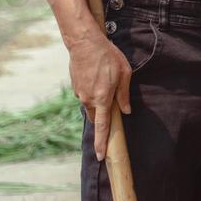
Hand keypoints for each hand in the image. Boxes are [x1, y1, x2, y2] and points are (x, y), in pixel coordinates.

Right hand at [67, 31, 131, 160]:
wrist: (85, 43)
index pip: (102, 127)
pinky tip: (97, 77)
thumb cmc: (108, 57)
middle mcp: (88, 100)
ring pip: (91, 105)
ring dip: (99, 101)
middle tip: (111, 101)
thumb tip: (126, 111)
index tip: (100, 156)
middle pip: (96, 116)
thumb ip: (124, 95)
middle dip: (103, 116)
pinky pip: (86, 96)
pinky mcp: (74, 88)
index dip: (102, 142)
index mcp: (102, 98)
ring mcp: (79, 94)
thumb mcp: (124, 74)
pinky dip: (92, 92)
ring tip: (105, 80)